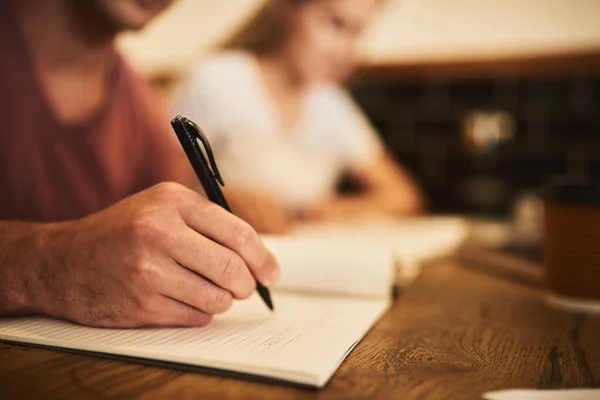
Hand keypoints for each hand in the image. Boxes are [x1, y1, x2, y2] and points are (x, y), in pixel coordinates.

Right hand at [28, 182, 279, 327]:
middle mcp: (159, 232)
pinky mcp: (140, 303)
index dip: (263, 257)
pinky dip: (198, 313)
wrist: (61, 261)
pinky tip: (179, 299)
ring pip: (216, 298)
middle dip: (246, 285)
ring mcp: (147, 270)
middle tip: (244, 288)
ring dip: (220, 300)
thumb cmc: (121, 233)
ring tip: (203, 289)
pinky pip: (195, 317)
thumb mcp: (160, 208)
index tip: (272, 273)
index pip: (238, 232)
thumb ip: (206, 224)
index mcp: (172, 201)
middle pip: (232, 269)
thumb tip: (257, 256)